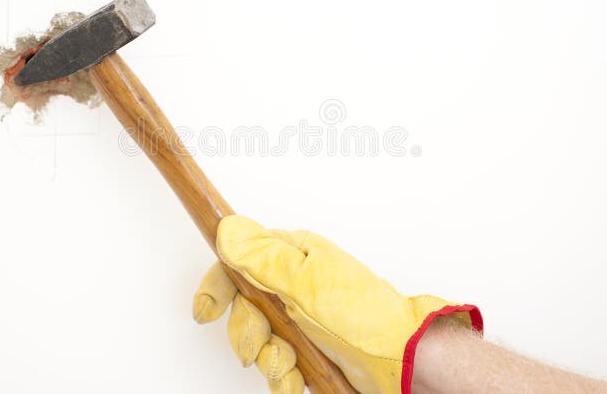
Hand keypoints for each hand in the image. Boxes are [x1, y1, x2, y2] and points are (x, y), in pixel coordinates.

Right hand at [192, 215, 481, 392]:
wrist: (401, 358)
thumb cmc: (363, 316)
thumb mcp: (307, 282)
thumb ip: (263, 259)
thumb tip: (228, 229)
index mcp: (292, 258)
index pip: (237, 262)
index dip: (217, 285)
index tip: (206, 310)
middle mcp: (293, 286)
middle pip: (244, 307)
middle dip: (247, 332)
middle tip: (261, 344)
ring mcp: (301, 319)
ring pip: (259, 340)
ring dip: (269, 358)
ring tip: (290, 364)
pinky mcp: (309, 348)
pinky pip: (279, 364)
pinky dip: (284, 377)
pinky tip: (298, 379)